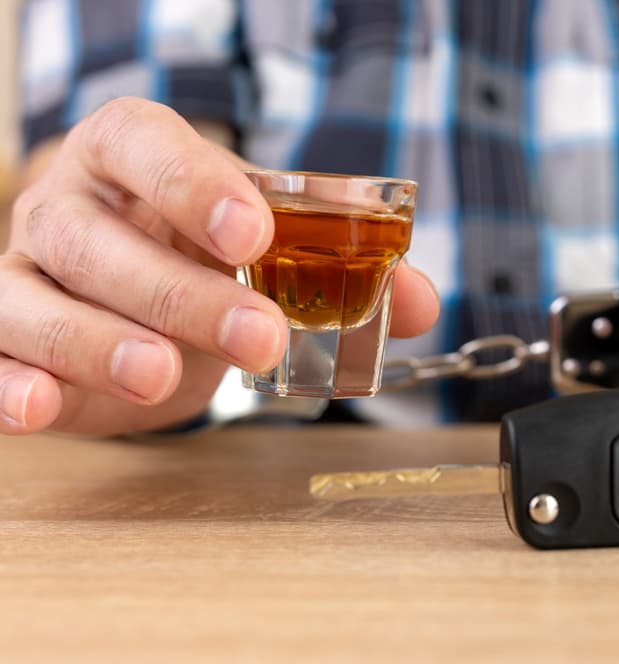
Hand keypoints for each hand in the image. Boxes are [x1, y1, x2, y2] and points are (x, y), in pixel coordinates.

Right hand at [1, 98, 438, 435]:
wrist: (134, 294)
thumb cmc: (199, 255)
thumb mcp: (266, 248)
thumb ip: (342, 269)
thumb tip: (421, 301)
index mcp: (133, 159)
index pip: (146, 145)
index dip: (195, 184)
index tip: (256, 234)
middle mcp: (67, 208)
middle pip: (98, 240)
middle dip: (180, 292)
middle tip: (259, 336)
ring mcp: (24, 272)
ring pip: (33, 301)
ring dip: (99, 342)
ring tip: (162, 375)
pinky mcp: (4, 339)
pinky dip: (10, 385)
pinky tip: (43, 406)